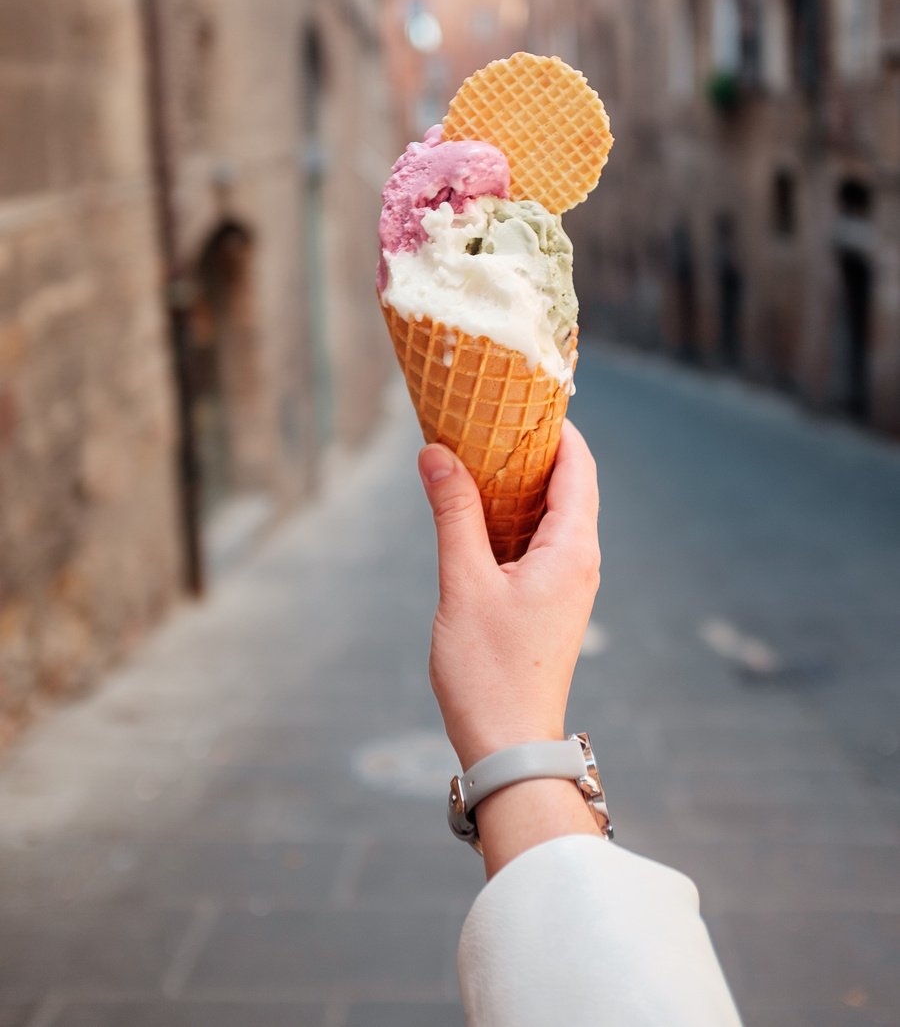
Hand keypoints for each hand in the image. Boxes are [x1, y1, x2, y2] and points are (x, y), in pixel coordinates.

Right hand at [418, 421, 600, 772]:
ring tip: (475, 454)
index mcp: (572, 550)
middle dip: (531, 449)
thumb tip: (436, 452)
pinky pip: (540, 542)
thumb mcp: (464, 583)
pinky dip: (514, 516)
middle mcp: (580, 562)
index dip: (555, 426)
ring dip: (519, 483)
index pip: (577, 466)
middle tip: (487, 416)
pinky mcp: (550, 603)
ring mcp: (568, 585)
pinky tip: (477, 512)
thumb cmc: (489, 672)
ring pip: (552, 514)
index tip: (521, 394)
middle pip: (568, 485)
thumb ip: (453, 513)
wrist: (510, 747)